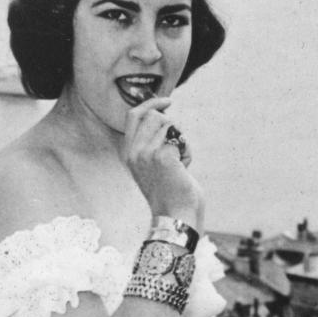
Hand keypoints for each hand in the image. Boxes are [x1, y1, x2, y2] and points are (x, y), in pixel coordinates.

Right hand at [123, 97, 202, 225]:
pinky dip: (188, 152)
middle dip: (172, 125)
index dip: (150, 103)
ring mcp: (147, 154)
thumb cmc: (170, 192)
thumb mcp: (152, 165)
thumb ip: (149, 143)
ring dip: (181, 140)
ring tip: (179, 162)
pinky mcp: (163, 156)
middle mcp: (134, 152)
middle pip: (155, 115)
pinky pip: (182, 139)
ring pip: (170, 124)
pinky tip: (184, 169)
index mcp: (129, 153)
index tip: (167, 101)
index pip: (133, 116)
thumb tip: (161, 114)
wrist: (176, 215)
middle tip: (178, 145)